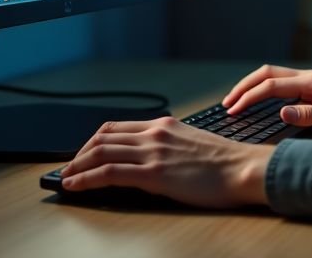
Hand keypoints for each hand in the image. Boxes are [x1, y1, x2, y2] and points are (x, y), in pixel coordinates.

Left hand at [61, 116, 272, 206]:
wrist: (244, 169)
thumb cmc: (227, 163)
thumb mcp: (193, 145)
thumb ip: (170, 147)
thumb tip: (152, 161)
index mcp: (165, 126)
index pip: (117, 128)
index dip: (93, 142)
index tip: (84, 154)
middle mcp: (155, 134)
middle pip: (102, 137)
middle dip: (79, 153)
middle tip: (70, 167)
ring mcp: (153, 152)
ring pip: (100, 152)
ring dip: (76, 166)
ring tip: (66, 178)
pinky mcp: (153, 173)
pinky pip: (108, 172)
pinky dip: (85, 178)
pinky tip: (75, 186)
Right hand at [222, 64, 311, 131]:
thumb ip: (310, 115)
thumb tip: (281, 111)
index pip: (271, 86)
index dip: (249, 97)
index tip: (232, 111)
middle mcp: (309, 77)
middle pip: (267, 74)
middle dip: (244, 86)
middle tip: (226, 104)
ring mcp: (311, 81)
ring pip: (273, 77)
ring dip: (253, 86)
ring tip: (236, 102)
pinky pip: (283, 86)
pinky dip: (265, 91)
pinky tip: (259, 103)